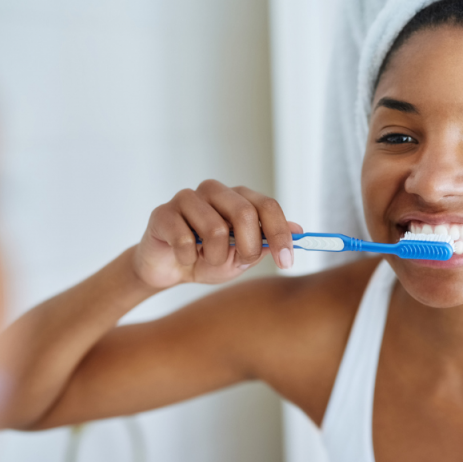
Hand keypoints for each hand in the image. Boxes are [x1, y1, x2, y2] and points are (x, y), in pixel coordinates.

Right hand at [133, 181, 302, 287]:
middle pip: (244, 213)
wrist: (169, 270)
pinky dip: (189, 258)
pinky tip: (184, 257)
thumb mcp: (243, 257)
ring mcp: (187, 198)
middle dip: (247, 247)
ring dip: (214, 256)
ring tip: (205, 259)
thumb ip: (266, 243)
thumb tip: (299, 230)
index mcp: (238, 198)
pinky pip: (185, 239)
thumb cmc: (207, 259)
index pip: (267, 206)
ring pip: (215, 229)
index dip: (280, 234)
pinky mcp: (163, 212)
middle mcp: (215, 191)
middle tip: (239, 263)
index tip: (286, 262)